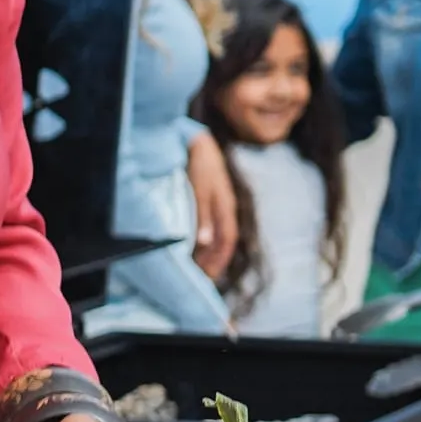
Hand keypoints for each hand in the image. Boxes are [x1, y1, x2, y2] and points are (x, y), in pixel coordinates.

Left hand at [188, 130, 239, 278]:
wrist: (198, 141)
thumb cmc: (199, 163)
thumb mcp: (200, 188)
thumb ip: (202, 214)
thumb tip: (205, 242)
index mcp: (225, 208)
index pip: (226, 241)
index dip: (218, 261)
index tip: (208, 278)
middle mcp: (225, 209)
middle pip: (222, 242)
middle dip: (213, 262)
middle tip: (200, 280)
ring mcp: (219, 205)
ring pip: (216, 236)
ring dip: (208, 253)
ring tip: (196, 268)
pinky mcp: (210, 201)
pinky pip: (210, 227)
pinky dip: (203, 240)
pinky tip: (194, 247)